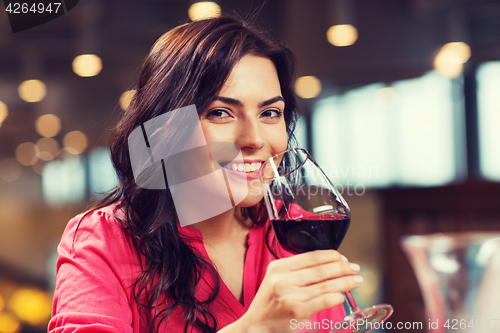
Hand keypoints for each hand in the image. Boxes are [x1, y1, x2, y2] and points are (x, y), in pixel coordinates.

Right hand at [240, 250, 361, 331]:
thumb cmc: (270, 303)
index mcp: (278, 267)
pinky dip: (337, 297)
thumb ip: (297, 270)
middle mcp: (282, 279)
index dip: (331, 256)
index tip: (344, 259)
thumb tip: (329, 264)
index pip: (311, 257)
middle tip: (355, 269)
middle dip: (342, 268)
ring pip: (326, 285)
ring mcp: (290, 295)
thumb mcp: (276, 279)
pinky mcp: (297, 311)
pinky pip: (324, 300)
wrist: (256, 326)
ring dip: (345, 282)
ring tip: (356, 281)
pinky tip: (342, 296)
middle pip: (321, 270)